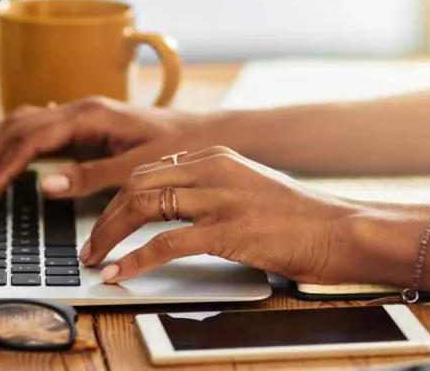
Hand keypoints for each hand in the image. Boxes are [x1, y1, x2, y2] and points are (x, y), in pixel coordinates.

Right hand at [0, 97, 224, 206]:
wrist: (205, 133)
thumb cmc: (178, 148)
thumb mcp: (137, 168)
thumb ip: (91, 176)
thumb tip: (44, 185)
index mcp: (90, 116)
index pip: (30, 140)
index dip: (2, 169)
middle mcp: (80, 108)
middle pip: (16, 127)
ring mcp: (81, 113)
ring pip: (22, 121)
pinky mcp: (85, 123)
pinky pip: (37, 124)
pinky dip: (12, 137)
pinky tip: (2, 146)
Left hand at [80, 146, 362, 284]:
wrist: (339, 229)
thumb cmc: (298, 217)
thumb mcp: (248, 188)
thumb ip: (211, 189)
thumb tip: (171, 210)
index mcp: (215, 156)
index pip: (149, 170)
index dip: (117, 197)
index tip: (102, 220)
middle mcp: (213, 169)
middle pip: (137, 184)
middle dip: (105, 216)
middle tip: (90, 244)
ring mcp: (219, 197)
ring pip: (143, 207)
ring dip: (110, 235)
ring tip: (95, 258)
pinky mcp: (227, 229)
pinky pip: (165, 243)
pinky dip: (134, 260)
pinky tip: (120, 272)